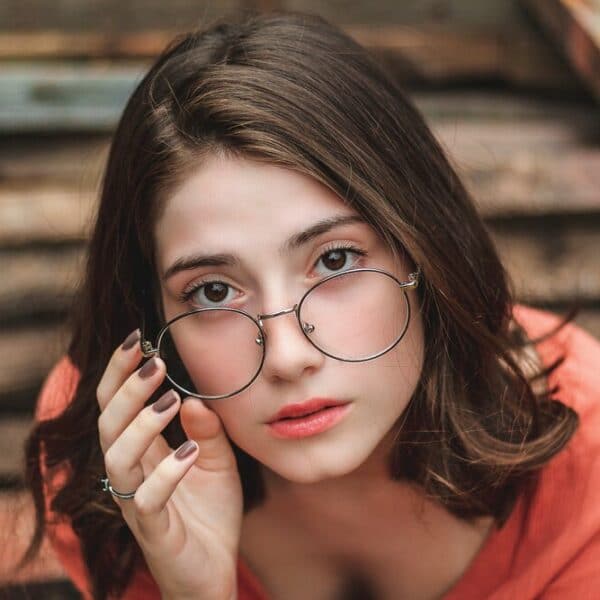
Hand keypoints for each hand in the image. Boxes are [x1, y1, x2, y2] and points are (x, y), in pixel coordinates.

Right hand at [97, 330, 243, 599]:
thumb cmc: (209, 511)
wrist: (214, 569)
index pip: (118, 404)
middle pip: (109, 423)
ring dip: (142, 424)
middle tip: (153, 361)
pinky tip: (191, 453)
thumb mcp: (218, 460)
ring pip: (118, 457)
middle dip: (127, 388)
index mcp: (142, 451)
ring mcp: (137, 501)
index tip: (138, 339)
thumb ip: (208, 430)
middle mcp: (131, 471)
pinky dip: (167, 473)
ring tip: (170, 399)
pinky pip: (147, 500)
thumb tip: (195, 397)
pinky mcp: (152, 530)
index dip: (120, 372)